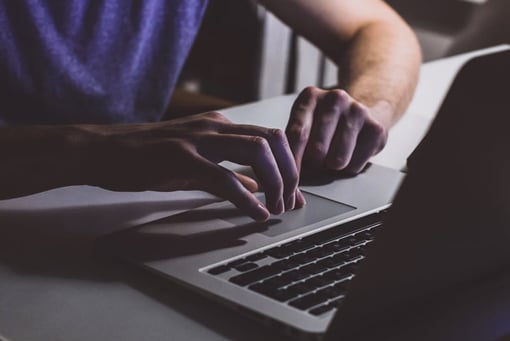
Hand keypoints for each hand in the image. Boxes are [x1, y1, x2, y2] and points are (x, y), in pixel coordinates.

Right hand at [88, 112, 304, 220]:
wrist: (103, 151)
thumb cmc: (148, 157)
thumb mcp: (195, 162)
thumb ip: (228, 171)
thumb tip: (257, 186)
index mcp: (220, 125)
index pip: (270, 137)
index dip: (289, 165)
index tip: (295, 192)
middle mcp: (215, 126)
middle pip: (272, 139)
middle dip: (289, 172)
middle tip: (290, 201)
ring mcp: (198, 139)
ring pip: (256, 151)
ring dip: (274, 182)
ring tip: (276, 207)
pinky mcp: (180, 158)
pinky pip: (224, 177)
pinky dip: (246, 198)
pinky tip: (256, 213)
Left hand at [285, 87, 388, 175]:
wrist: (363, 113)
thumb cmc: (325, 125)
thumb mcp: (304, 124)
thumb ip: (292, 143)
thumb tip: (286, 172)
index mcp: (310, 96)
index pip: (297, 133)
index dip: (293, 160)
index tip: (289, 177)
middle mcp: (335, 98)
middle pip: (317, 150)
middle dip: (313, 165)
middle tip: (316, 162)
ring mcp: (358, 111)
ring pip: (337, 160)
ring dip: (332, 167)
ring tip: (332, 157)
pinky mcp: (376, 128)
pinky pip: (355, 165)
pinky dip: (349, 169)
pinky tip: (350, 155)